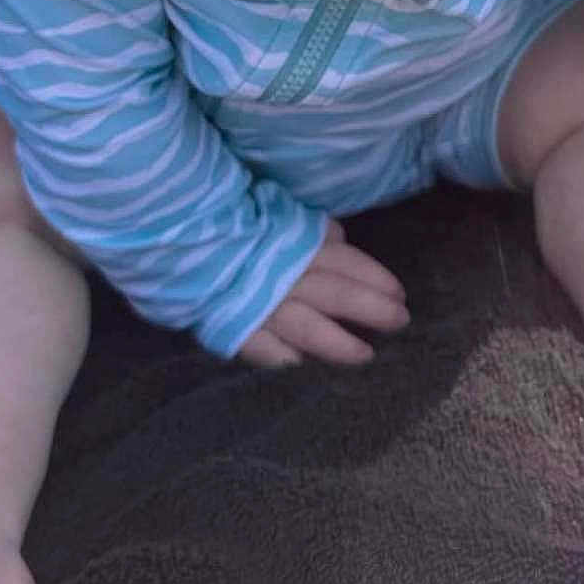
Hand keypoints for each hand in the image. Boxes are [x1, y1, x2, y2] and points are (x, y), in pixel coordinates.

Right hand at [238, 221, 408, 367]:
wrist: (184, 237)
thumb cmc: (239, 226)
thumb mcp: (279, 213)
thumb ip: (311, 230)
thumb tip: (338, 239)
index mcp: (299, 243)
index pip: (347, 262)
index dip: (376, 278)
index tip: (400, 294)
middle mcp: (286, 275)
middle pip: (338, 294)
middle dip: (373, 310)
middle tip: (400, 322)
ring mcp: (262, 304)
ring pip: (310, 327)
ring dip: (340, 344)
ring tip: (366, 356)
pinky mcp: (236, 327)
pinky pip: (264, 349)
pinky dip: (284, 361)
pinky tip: (304, 370)